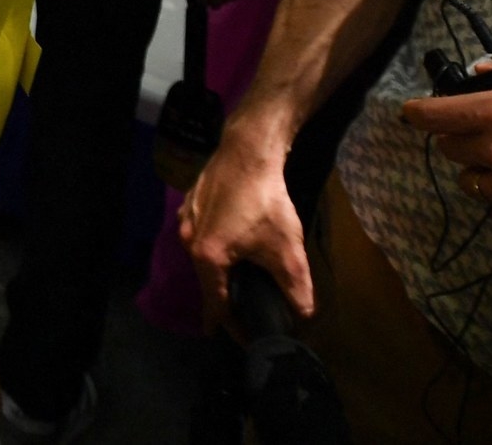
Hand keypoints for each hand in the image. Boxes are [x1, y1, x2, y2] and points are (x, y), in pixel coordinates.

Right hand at [180, 129, 312, 323]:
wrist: (249, 150)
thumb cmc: (266, 202)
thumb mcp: (287, 250)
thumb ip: (296, 288)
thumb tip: (305, 317)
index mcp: (207, 258)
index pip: (215, 303)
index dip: (228, 325)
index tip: (240, 340)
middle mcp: (189, 240)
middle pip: (207, 279)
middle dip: (226, 296)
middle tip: (246, 307)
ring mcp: (186, 218)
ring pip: (202, 254)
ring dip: (220, 268)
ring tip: (241, 275)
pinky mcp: (191, 200)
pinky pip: (201, 231)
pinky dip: (215, 242)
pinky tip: (234, 238)